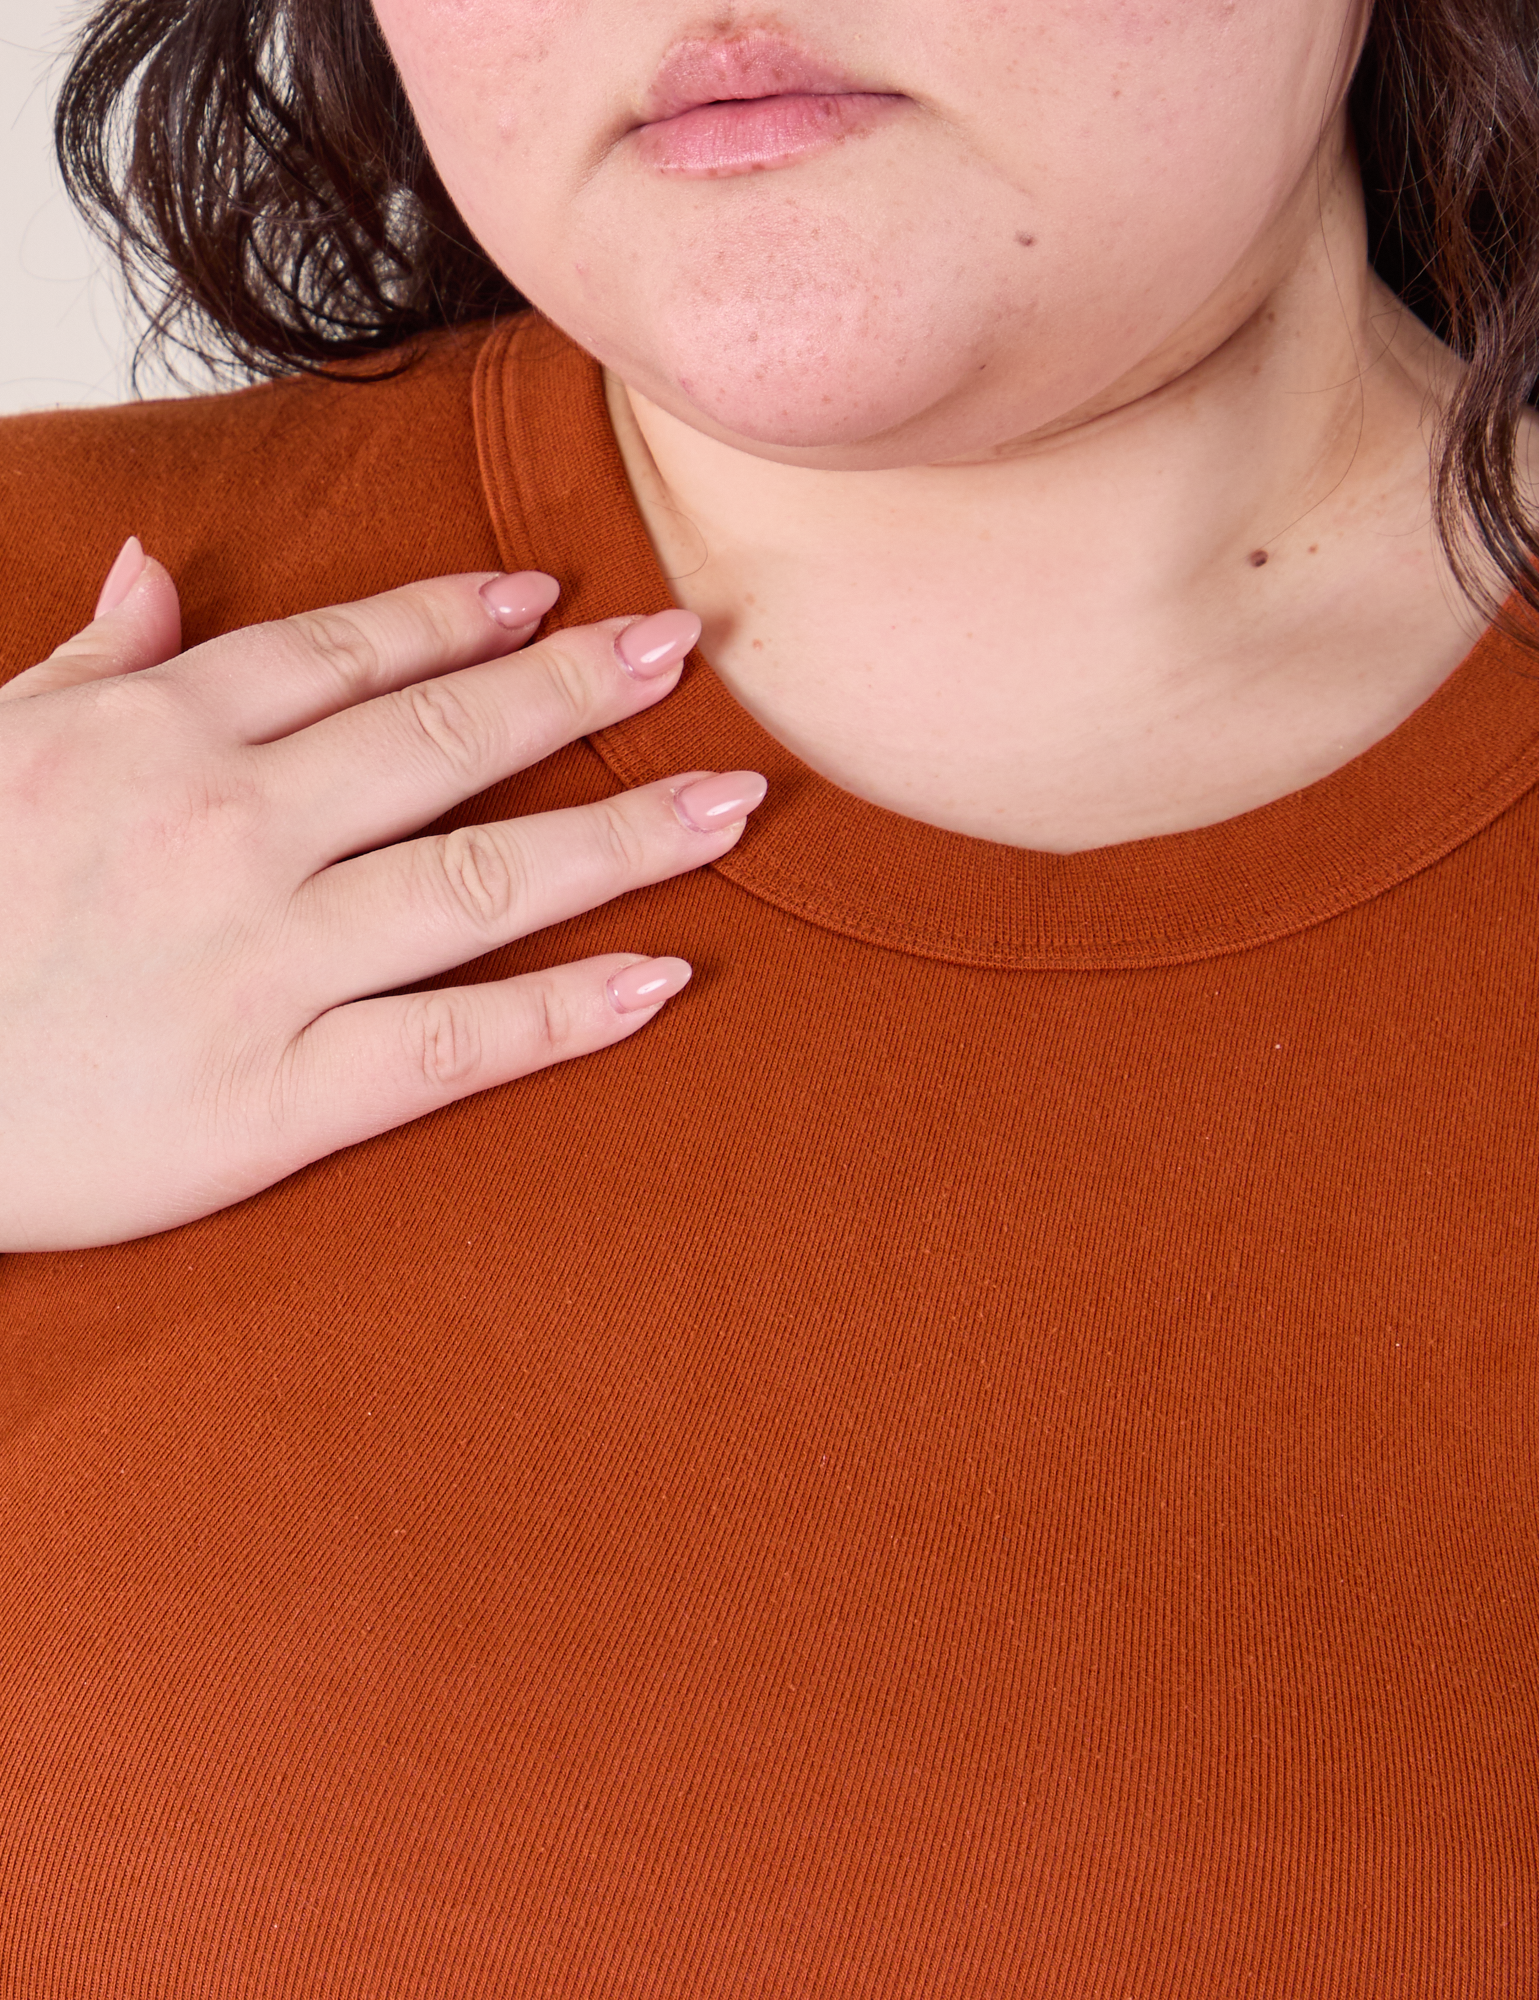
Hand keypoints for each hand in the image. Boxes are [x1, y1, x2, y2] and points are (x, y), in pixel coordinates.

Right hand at [0, 540, 765, 1250]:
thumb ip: (84, 665)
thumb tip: (148, 572)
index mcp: (155, 736)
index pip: (344, 653)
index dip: (463, 619)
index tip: (554, 596)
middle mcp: (228, 828)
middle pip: (445, 741)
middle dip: (578, 688)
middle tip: (687, 649)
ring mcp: (261, 962)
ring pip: (485, 882)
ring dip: (624, 834)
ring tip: (730, 801)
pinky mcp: (274, 1097)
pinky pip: (453, 1044)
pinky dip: (566, 1012)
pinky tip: (662, 979)